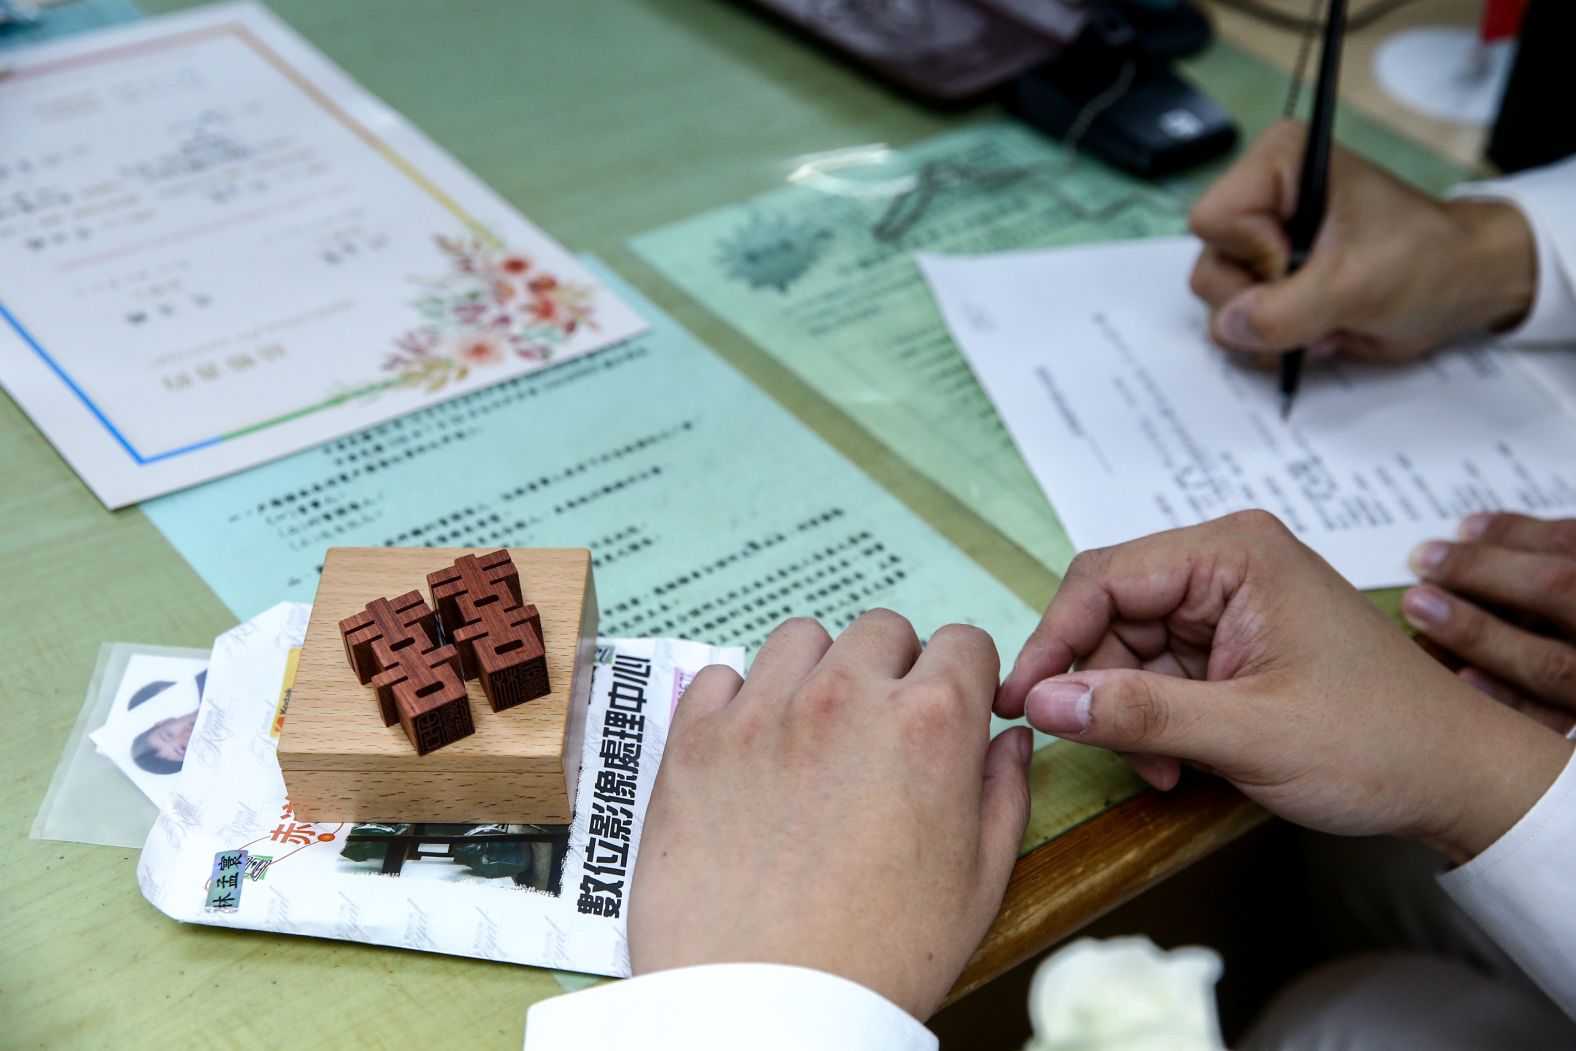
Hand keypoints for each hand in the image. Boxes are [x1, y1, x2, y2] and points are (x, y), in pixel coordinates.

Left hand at [629, 611, 1031, 1019]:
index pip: (964, 642)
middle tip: (880, 731)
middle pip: (882, 629)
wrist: (764, 1010)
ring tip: (812, 735)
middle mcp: (848, 697)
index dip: (963, 676)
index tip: (949, 705)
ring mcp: (764, 711)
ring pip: (801, 638)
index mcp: (931, 724)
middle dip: (892, 668)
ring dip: (816, 671)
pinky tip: (749, 752)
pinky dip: (737, 700)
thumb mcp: (980, 885)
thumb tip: (1006, 741)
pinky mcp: (696, 738)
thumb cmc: (878, 961)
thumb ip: (1003, 794)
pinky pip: (720, 675)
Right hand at [996, 511, 1572, 863]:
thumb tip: (1040, 703)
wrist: (1456, 781)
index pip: (1103, 578)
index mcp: (1233, 553)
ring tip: (1166, 771)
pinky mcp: (1230, 644)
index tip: (1021, 702)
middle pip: (1109, 615)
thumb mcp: (1247, 734)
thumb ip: (1138, 714)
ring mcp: (1227, 604)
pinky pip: (1157, 675)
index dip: (1053, 640)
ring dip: (1130, 717)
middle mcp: (1225, 564)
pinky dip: (1155, 724)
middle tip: (1116, 754)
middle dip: (1102, 689)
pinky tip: (1180, 765)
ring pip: (1126, 651)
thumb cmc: (1376, 743)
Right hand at [1188, 120, 1534, 361]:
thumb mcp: (1355, 285)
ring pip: (1220, 306)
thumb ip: (1284, 310)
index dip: (1254, 253)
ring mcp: (1261, 247)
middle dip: (1262, 302)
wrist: (1464, 284)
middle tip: (1319, 299)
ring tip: (1327, 317)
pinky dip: (1276, 340)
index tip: (1304, 259)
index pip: (1212, 219)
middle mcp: (1260, 200)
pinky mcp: (1269, 283)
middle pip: (1210, 268)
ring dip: (1272, 329)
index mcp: (1279, 165)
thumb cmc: (1426, 261)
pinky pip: (1239, 326)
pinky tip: (1320, 327)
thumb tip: (1228, 328)